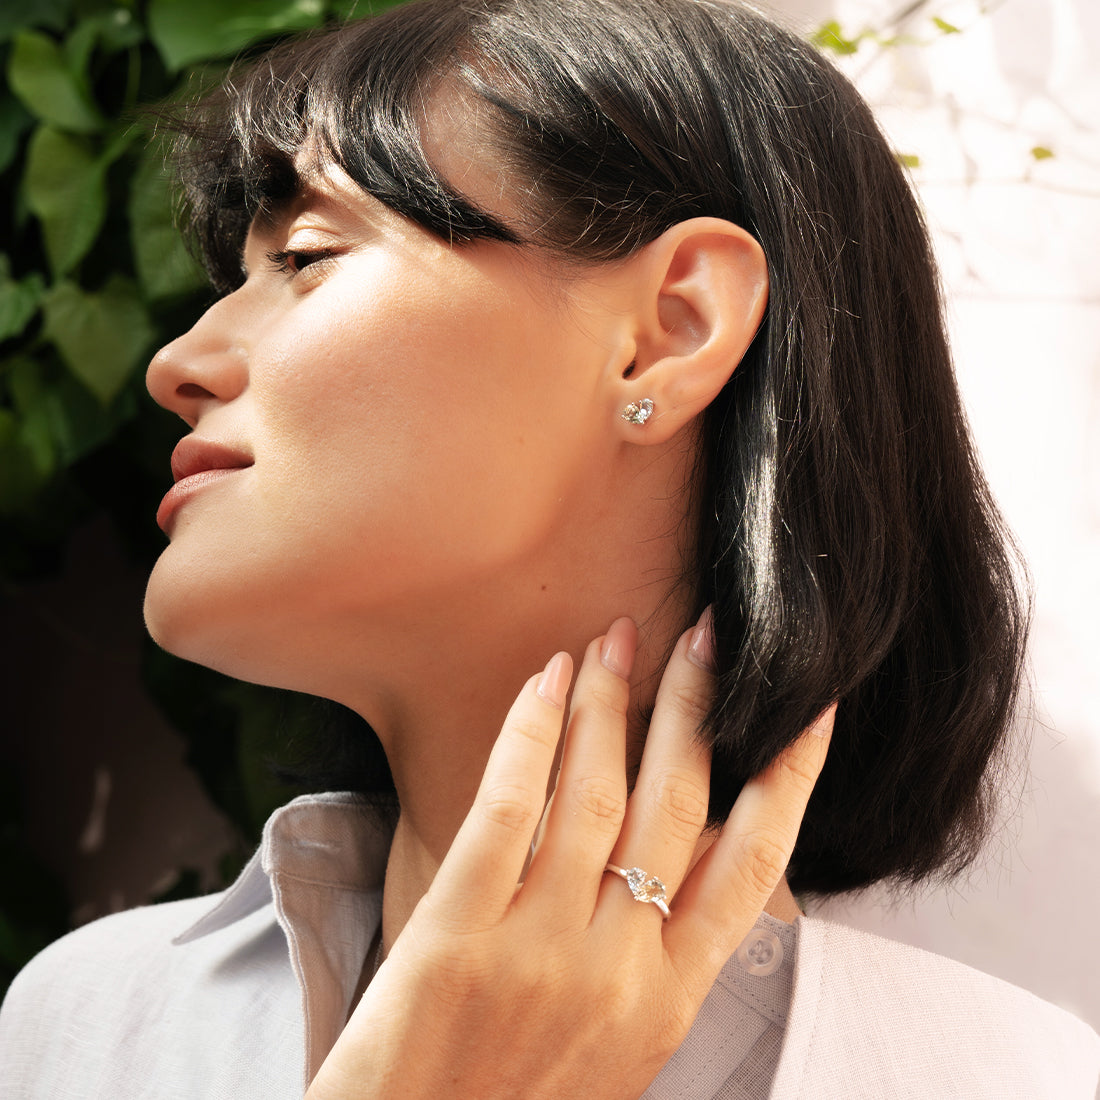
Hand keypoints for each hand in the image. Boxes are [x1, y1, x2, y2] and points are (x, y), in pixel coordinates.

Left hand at [307, 612, 832, 1099]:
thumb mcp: (624, 1041)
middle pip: (678, 802)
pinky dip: (533, 732)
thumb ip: (661, 947)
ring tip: (622, 637)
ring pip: (597, 792)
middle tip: (705, 633)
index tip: (810, 706)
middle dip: (697, 705)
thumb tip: (692, 840)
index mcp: (671, 999)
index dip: (790, 775)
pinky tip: (547, 678)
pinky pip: (508, 806)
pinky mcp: (459, 932)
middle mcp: (620, 968)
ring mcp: (540, 948)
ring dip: (614, 701)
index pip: (754, 863)